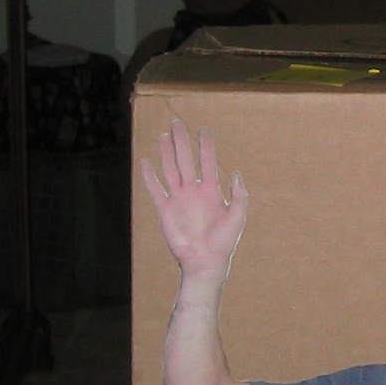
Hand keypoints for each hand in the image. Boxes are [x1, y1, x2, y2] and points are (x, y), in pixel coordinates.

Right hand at [140, 119, 248, 278]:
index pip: (208, 161)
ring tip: (163, 135)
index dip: (206, 145)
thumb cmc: (224, 241)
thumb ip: (238, 194)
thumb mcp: (238, 215)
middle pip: (186, 160)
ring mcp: (179, 199)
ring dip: (167, 152)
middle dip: (182, 141)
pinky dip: (150, 176)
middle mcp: (194, 191)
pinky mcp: (165, 209)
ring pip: (171, 169)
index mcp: (212, 190)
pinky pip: (156, 189)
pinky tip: (146, 161)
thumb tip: (236, 173)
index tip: (203, 128)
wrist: (205, 261)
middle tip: (178, 123)